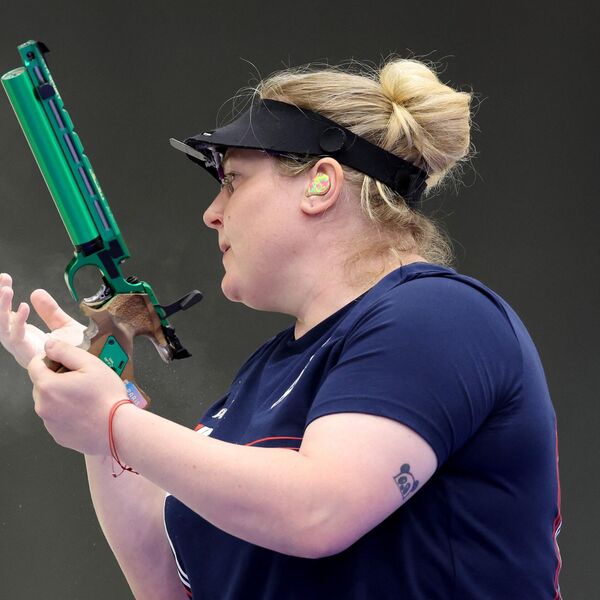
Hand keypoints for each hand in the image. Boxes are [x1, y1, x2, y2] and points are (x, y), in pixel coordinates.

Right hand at [0, 272, 85, 367]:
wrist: (89, 366)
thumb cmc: (76, 351)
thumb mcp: (62, 325)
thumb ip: (49, 310)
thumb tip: (36, 292)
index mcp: (25, 335)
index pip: (7, 313)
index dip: (3, 297)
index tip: (5, 279)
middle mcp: (20, 342)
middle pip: (1, 319)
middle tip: (4, 279)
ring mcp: (22, 350)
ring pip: (3, 327)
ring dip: (2, 307)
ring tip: (7, 289)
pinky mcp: (28, 355)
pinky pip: (17, 337)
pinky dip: (18, 321)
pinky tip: (24, 307)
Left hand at [27, 338, 130, 454]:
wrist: (118, 429)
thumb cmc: (107, 397)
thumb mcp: (91, 364)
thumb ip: (65, 351)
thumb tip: (49, 345)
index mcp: (48, 386)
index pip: (35, 365)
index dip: (50, 359)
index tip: (66, 362)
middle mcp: (42, 406)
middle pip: (41, 384)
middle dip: (56, 379)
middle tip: (81, 379)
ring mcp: (49, 423)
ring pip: (49, 402)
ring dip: (61, 396)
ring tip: (85, 397)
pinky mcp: (58, 435)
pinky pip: (56, 418)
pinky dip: (66, 413)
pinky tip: (85, 411)